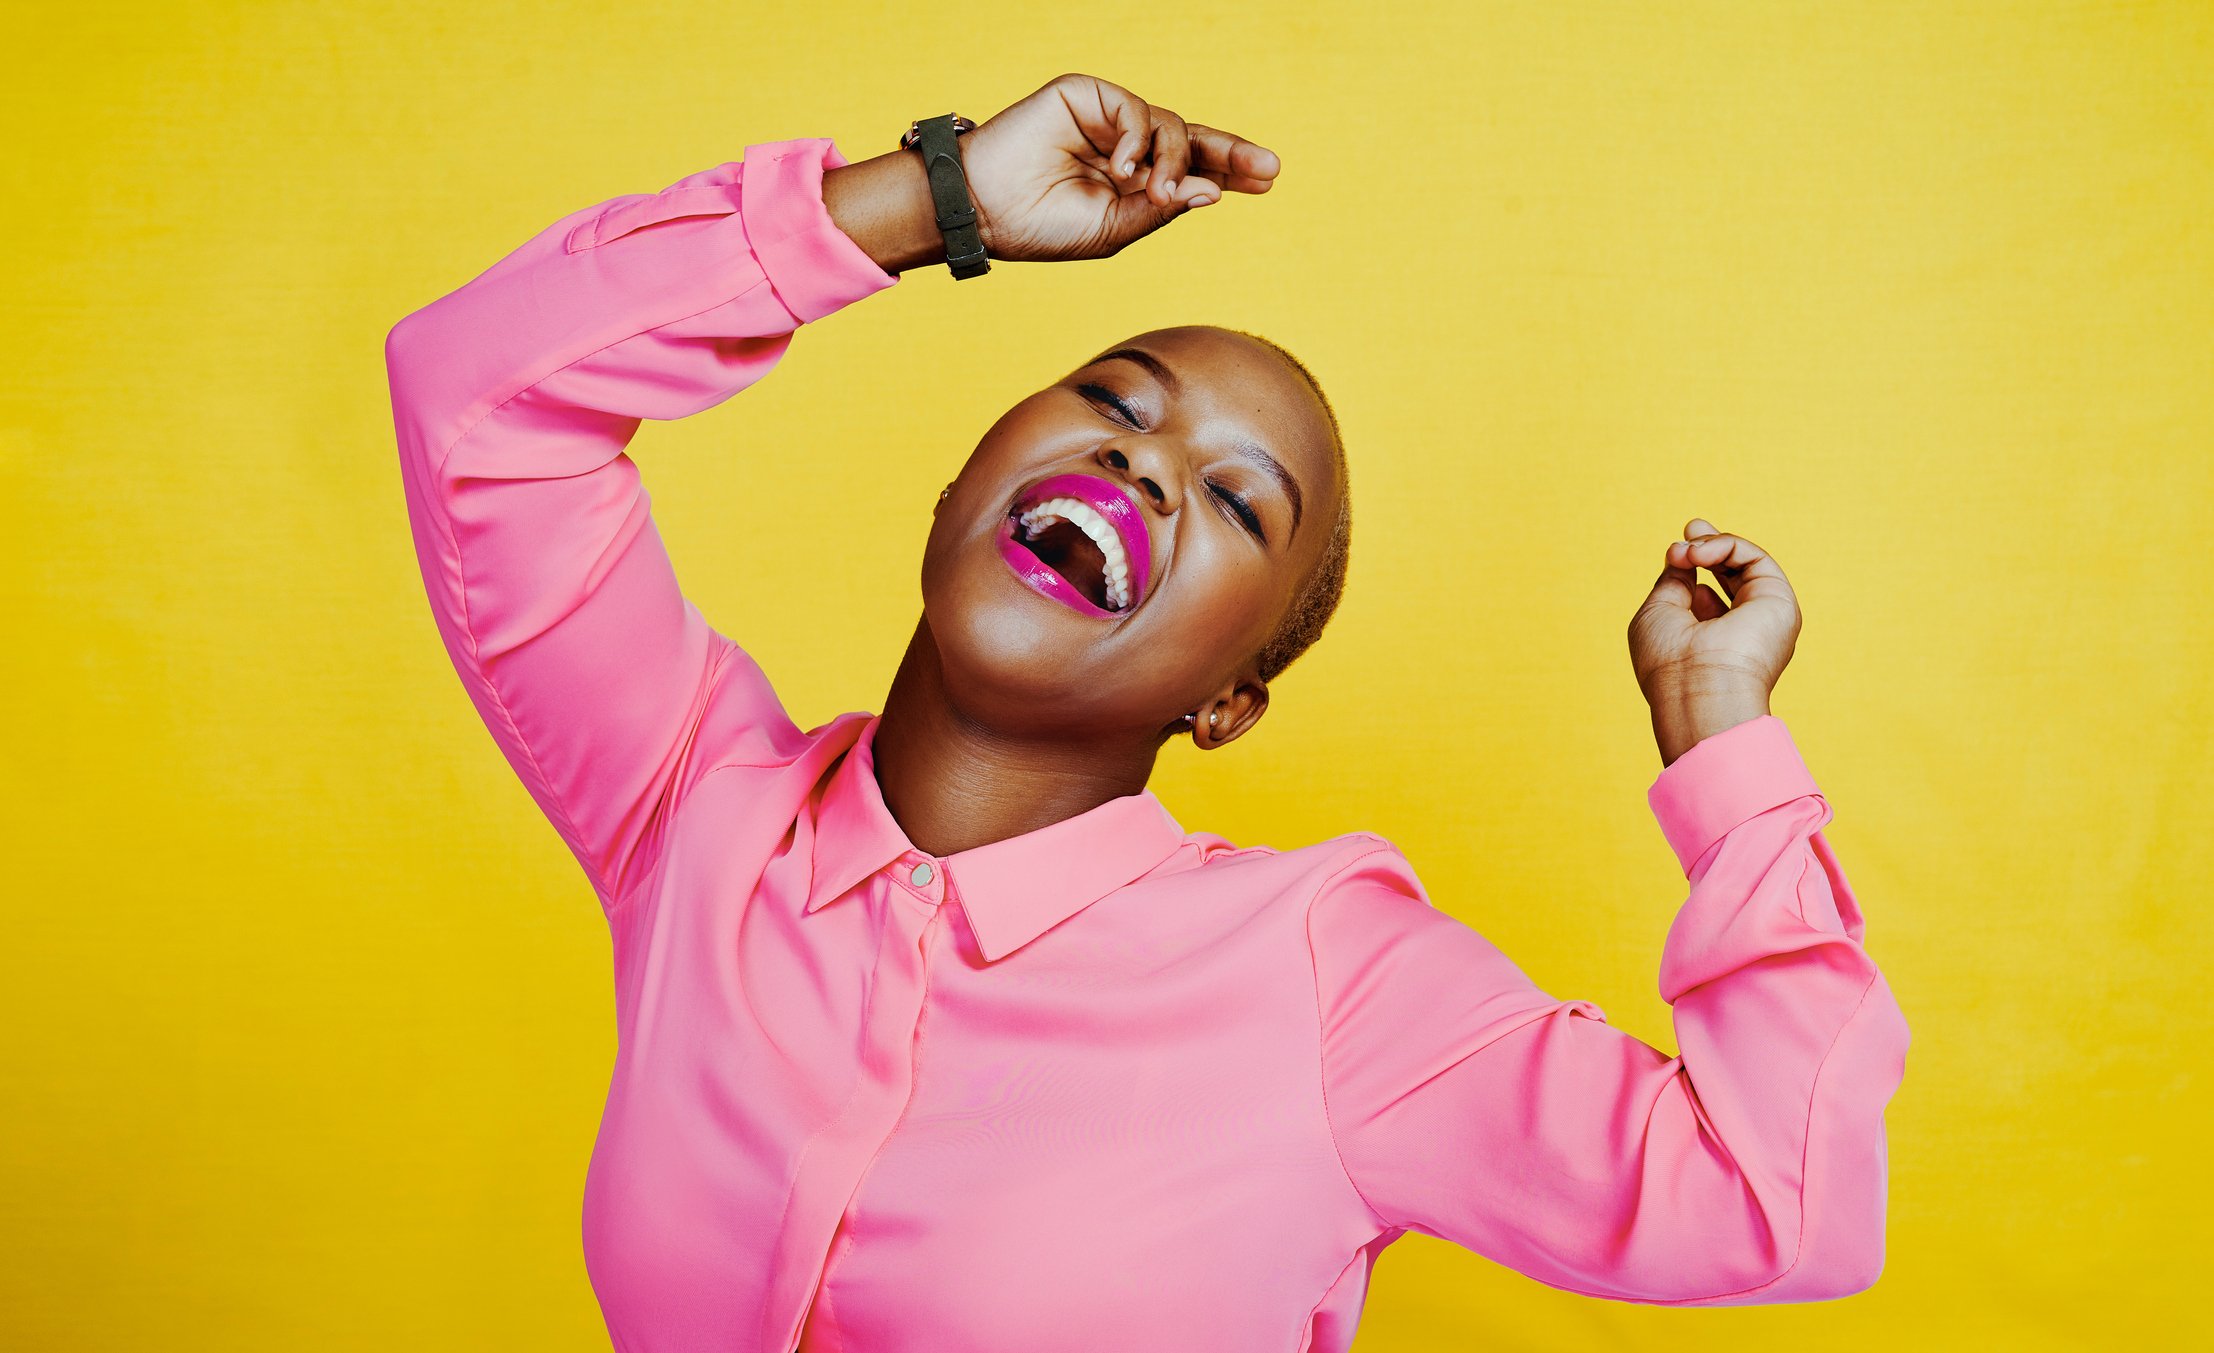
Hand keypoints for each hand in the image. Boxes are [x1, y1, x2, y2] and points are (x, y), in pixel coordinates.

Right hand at [957, 72, 1280, 261]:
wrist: (985, 210)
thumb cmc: (1042, 228)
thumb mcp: (1114, 229)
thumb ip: (1160, 208)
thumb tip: (1212, 190)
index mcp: (1135, 181)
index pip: (1192, 169)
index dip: (1230, 171)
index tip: (1267, 180)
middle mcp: (1127, 146)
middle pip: (1191, 139)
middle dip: (1231, 153)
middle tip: (1267, 169)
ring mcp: (1108, 120)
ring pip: (1168, 126)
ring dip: (1172, 159)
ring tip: (1155, 190)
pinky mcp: (1086, 96)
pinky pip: (1135, 110)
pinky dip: (1139, 139)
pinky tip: (1124, 168)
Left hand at [1628, 519, 1801, 763]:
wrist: (1698, 688)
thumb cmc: (1669, 661)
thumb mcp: (1659, 612)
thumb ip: (1673, 581)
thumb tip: (1682, 551)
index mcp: (1708, 638)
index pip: (1705, 591)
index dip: (1692, 563)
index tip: (1676, 548)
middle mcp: (1740, 629)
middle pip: (1731, 573)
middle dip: (1709, 543)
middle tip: (1691, 527)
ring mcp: (1762, 615)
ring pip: (1744, 562)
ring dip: (1712, 546)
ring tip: (1690, 552)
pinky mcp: (1779, 602)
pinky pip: (1755, 558)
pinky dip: (1726, 547)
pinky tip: (1702, 556)